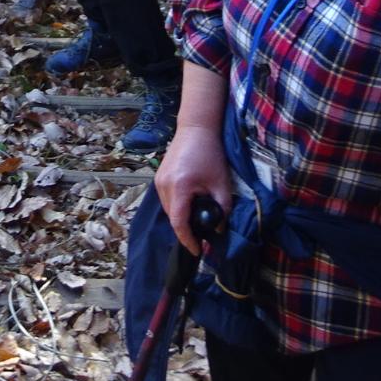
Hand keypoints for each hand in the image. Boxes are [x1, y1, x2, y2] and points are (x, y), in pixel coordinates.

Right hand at [154, 125, 230, 254]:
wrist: (196, 129)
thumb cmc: (210, 154)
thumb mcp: (221, 183)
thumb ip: (223, 209)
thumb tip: (220, 229)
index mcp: (179, 187)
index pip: (179, 223)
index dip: (188, 240)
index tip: (198, 251)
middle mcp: (164, 185)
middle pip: (172, 218)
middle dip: (186, 229)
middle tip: (202, 235)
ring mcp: (158, 181)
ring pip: (168, 210)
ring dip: (181, 217)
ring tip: (197, 218)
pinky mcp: (159, 177)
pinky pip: (166, 199)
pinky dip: (177, 206)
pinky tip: (190, 203)